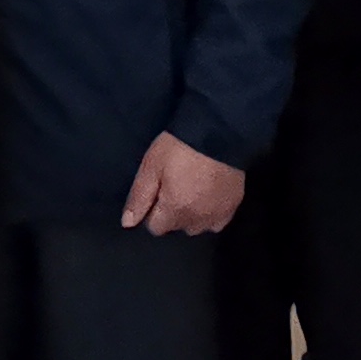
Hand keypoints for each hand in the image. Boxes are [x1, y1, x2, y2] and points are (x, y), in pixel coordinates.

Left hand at [120, 132, 244, 236]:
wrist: (220, 132)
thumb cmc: (180, 147)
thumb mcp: (152, 166)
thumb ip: (139, 197)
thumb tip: (127, 224)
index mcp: (174, 211)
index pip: (155, 227)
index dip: (152, 210)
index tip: (156, 191)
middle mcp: (196, 220)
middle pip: (176, 226)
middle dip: (171, 212)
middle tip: (174, 185)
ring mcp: (217, 216)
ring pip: (196, 226)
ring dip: (191, 215)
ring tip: (191, 190)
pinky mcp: (233, 207)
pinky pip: (216, 222)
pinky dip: (210, 214)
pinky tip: (208, 196)